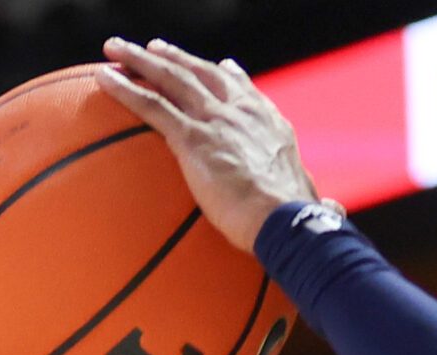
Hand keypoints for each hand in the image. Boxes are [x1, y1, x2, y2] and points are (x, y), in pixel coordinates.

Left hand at [95, 38, 320, 250]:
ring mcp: (216, 120)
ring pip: (171, 78)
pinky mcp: (193, 137)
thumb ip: (318, 202)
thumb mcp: (315, 205)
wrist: (285, 221)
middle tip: (155, 49)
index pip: (246, 92)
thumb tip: (334, 211)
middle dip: (176, 59)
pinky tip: (103, 78)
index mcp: (271, 125)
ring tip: (116, 49)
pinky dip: (124, 88)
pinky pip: (150, 105)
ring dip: (140, 60)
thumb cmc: (300, 223)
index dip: (230, 77)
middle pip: (202, 74)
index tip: (222, 67)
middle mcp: (243, 112)